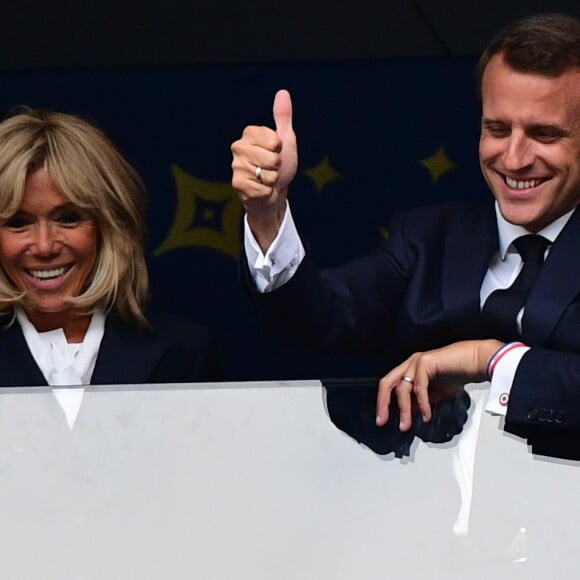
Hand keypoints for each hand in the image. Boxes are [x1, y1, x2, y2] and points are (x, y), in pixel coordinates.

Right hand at [231, 89, 297, 250]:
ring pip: (266, 174)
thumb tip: (283, 93)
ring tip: (265, 178)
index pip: (275, 141)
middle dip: (276, 167)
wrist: (274, 191)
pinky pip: (261, 187)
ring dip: (271, 180)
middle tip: (271, 168)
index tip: (276, 152)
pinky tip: (260, 188)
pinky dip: (266, 191)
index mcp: (250, 133)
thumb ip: (283, 117)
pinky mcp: (237, 183)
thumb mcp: (285, 139)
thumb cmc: (280, 165)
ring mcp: (236, 166)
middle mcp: (239, 147)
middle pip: (271, 158)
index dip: (280, 149)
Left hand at [375, 339, 502, 430]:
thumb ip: (423, 400)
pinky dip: (422, 403)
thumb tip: (413, 413)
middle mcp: (410, 364)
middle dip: (383, 403)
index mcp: (410, 369)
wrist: (477, 360)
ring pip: (402, 388)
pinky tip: (426, 415)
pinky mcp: (425, 362)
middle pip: (387, 383)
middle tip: (382, 421)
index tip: (383, 420)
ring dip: (404, 409)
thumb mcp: (437, 392)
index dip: (384, 402)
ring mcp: (416, 361)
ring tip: (406, 425)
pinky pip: (419, 387)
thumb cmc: (460, 373)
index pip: (390, 386)